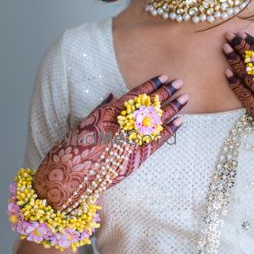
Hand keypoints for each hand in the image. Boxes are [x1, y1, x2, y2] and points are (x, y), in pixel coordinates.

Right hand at [33, 74, 186, 208]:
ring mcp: (128, 142)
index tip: (163, 77)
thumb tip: (112, 95)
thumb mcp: (84, 122)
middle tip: (179, 83)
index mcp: (108, 113)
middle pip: (148, 106)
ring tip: (184, 99)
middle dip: (165, 93)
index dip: (151, 85)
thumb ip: (101, 108)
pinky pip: (156, 142)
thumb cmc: (72, 148)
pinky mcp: (134, 158)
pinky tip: (180, 122)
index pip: (135, 95)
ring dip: (172, 109)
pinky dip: (169, 131)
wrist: (69, 176)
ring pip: (155, 122)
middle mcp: (120, 125)